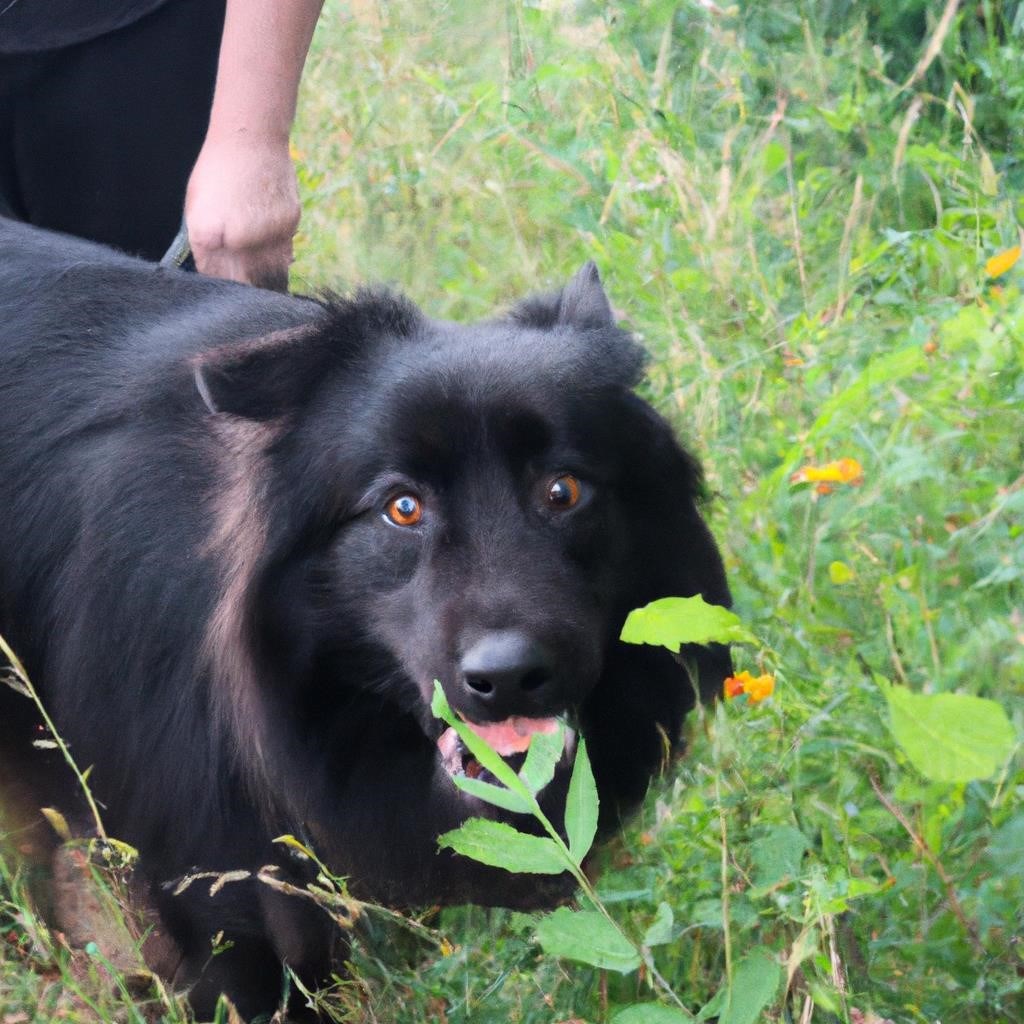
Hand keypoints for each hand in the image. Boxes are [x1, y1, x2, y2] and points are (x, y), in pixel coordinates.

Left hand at [184, 132, 299, 291]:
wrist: (250, 140)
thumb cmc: (217, 172)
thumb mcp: (198, 208)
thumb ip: (206, 244)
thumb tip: (217, 273)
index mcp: (207, 235)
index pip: (216, 278)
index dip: (222, 288)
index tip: (227, 296)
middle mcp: (238, 239)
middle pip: (245, 283)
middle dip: (246, 290)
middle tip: (248, 299)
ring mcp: (267, 233)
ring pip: (270, 274)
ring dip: (267, 283)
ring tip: (264, 288)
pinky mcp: (289, 226)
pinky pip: (286, 255)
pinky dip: (280, 260)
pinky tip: (274, 256)